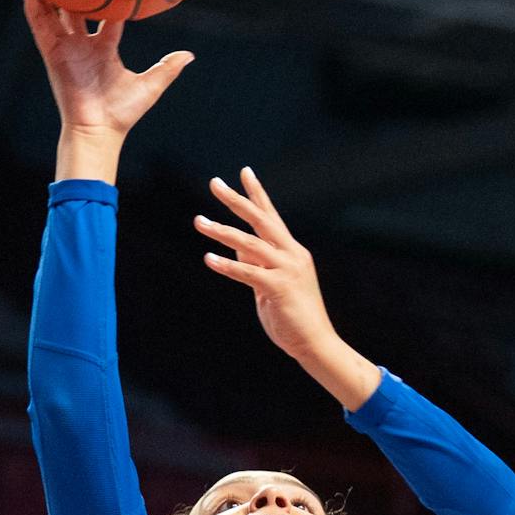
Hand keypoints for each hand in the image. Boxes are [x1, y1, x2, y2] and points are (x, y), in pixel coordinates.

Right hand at [19, 0, 191, 141]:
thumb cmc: (123, 112)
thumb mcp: (150, 85)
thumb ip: (167, 68)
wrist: (101, 130)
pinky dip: (34, 8)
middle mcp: (83, 45)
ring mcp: (66, 48)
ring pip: (53, 12)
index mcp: (104, 48)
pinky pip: (41, 26)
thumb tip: (189, 55)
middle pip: (73, 9)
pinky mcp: (52, 54)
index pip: (107, 16)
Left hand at [196, 168, 338, 361]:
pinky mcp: (280, 288)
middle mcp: (292, 255)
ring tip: (198, 221)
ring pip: (251, 244)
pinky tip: (208, 259)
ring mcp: (288, 270)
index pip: (272, 216)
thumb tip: (235, 244)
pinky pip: (249, 273)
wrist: (315, 342)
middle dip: (237, 201)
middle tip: (214, 183)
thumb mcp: (270, 284)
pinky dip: (228, 265)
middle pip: (261, 220)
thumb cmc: (293, 315)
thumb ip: (256, 263)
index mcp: (292, 251)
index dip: (257, 193)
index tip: (244, 171)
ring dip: (222, 231)